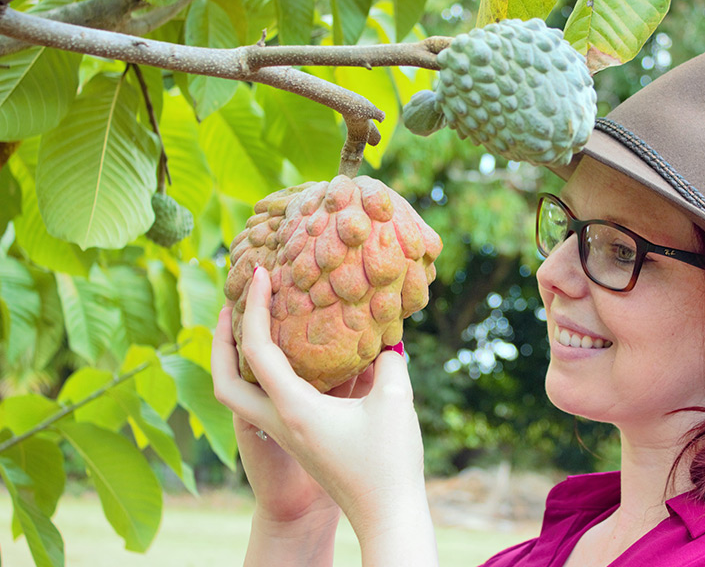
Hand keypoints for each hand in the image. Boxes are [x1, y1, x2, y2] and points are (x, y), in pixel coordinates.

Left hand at [211, 267, 432, 552]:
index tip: (260, 274)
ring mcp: (288, 434)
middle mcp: (280, 422)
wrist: (385, 518)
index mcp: (292, 409)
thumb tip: (385, 341)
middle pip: (225, 381)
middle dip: (221, 340)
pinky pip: (273, 401)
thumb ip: (388, 361)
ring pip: (244, 393)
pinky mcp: (302, 441)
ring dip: (244, 358)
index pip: (256, 350)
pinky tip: (306, 357)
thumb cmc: (388, 464)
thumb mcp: (395, 402)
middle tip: (231, 304)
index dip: (254, 307)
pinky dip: (274, 374)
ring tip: (263, 322)